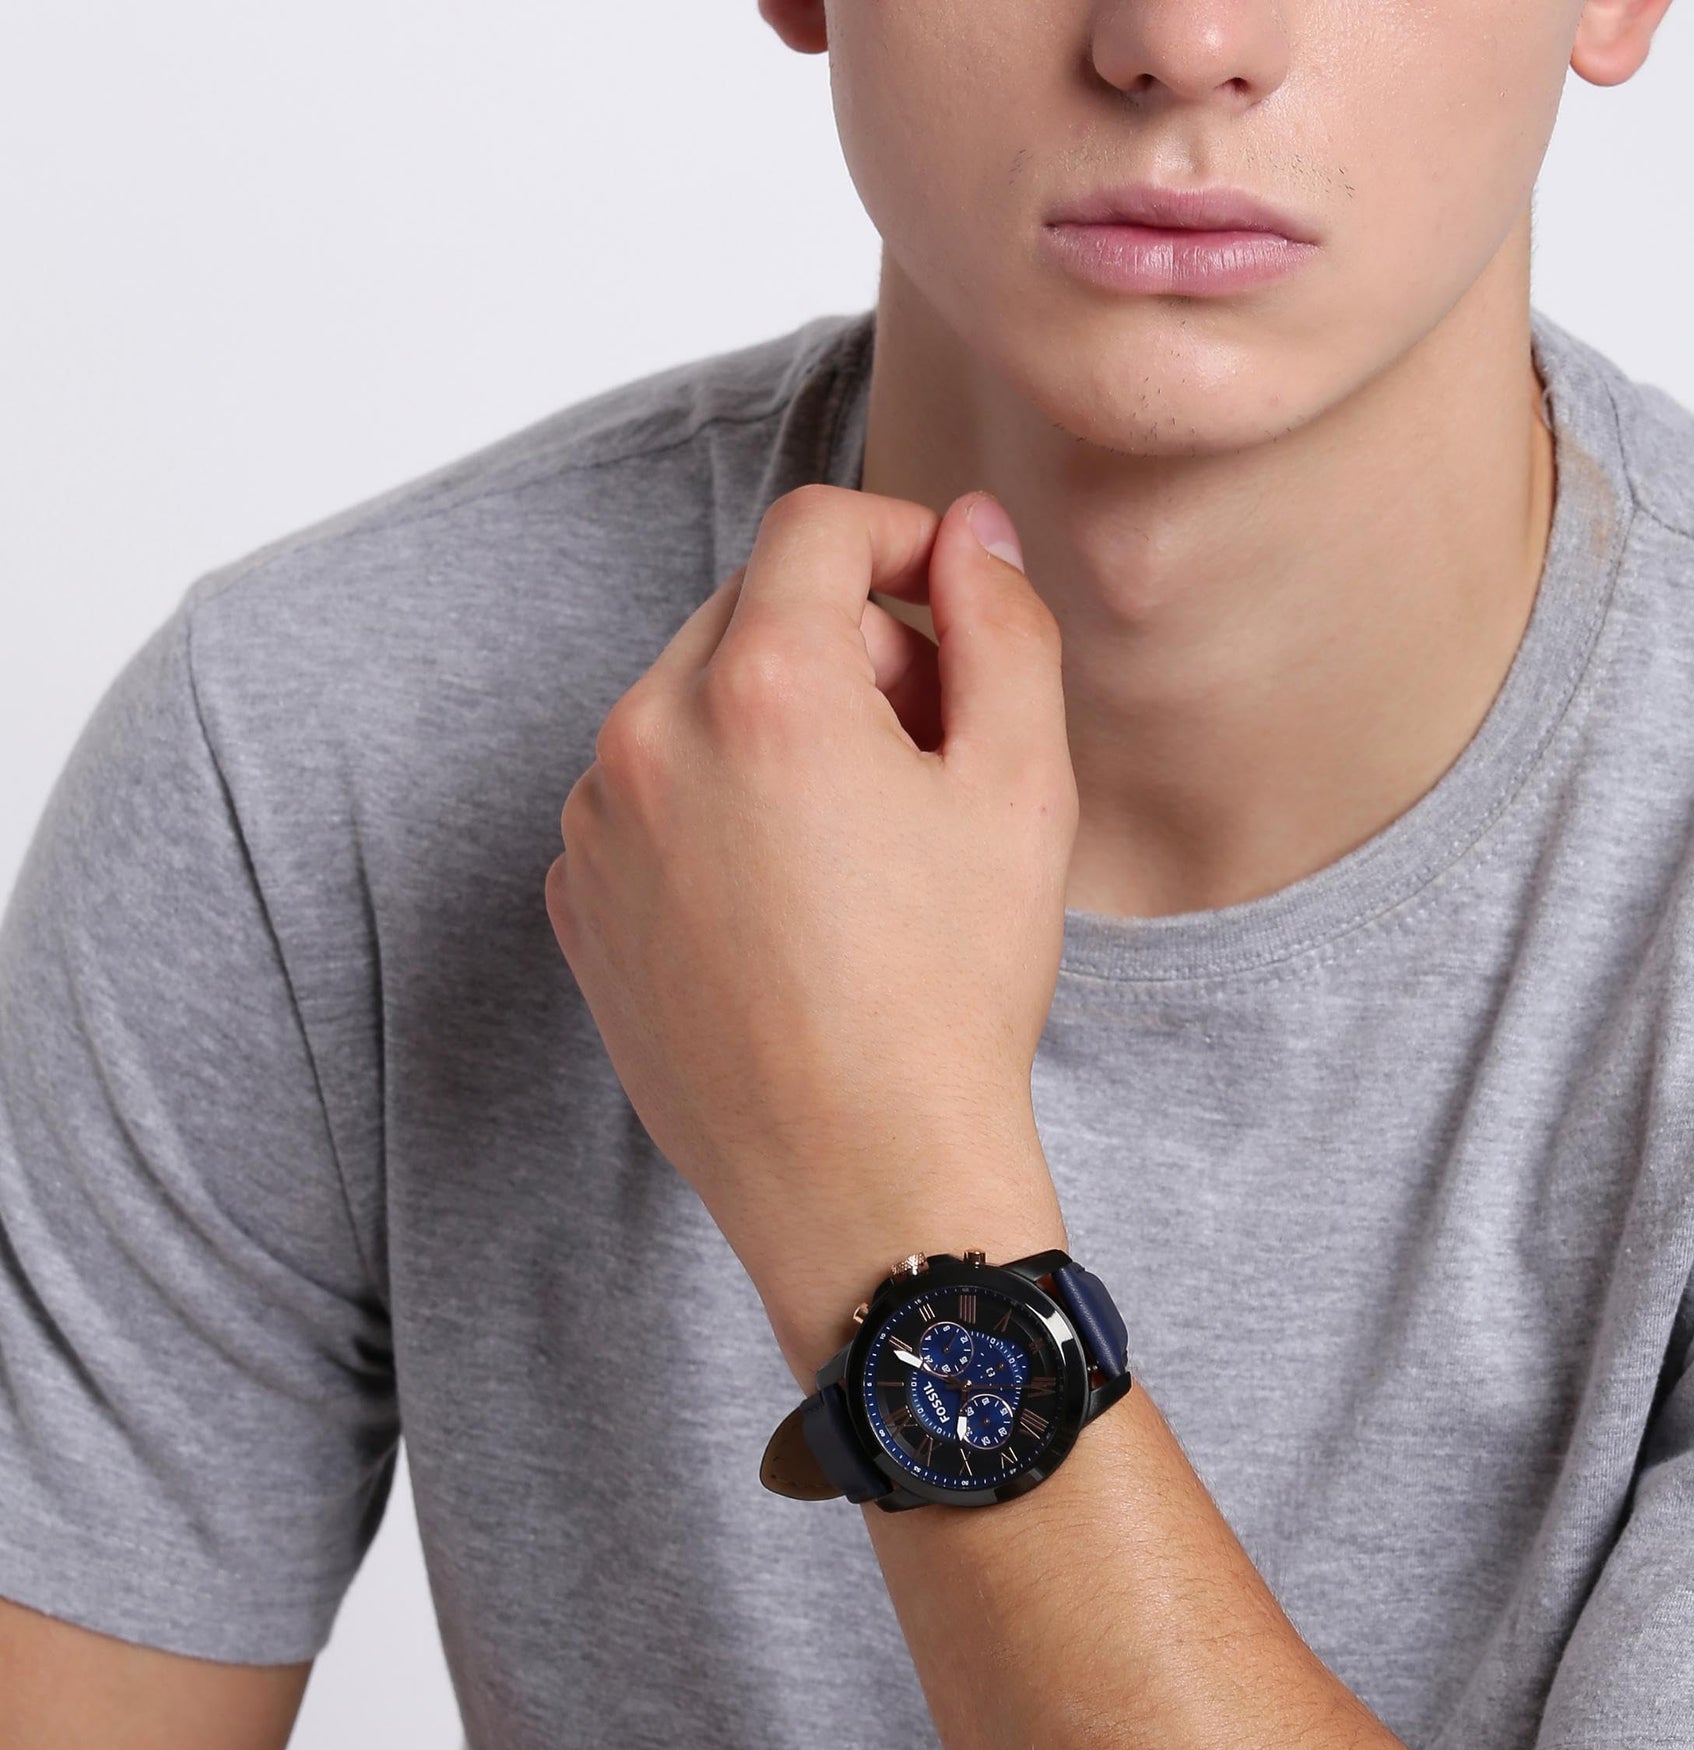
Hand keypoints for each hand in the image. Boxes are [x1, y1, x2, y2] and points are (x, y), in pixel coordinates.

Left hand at [545, 485, 1077, 1388]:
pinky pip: (650, 795)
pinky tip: (789, 901)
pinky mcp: (578, 901)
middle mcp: (647, 738)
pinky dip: (718, 804)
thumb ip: (1001, 626)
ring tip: (859, 841)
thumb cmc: (950, 995)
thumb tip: (970, 532)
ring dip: (779, 728)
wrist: (860, 1182)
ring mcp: (596, 827)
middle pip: (753, 613)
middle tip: (928, 749)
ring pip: (695, 704)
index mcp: (761, 691)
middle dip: (848, 646)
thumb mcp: (1021, 790)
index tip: (947, 599)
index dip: (900, 539)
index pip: (816, 529)